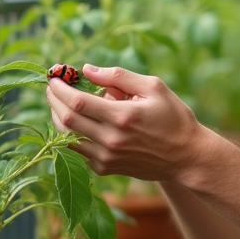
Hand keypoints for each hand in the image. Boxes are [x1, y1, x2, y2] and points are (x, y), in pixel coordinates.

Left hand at [46, 64, 208, 181]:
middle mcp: (111, 140)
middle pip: (66, 120)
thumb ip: (118, 76)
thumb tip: (87, 70)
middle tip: (52, 87)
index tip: (54, 76)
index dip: (59, 88)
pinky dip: (71, 134)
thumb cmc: (173, 117)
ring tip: (59, 102)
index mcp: (122, 116)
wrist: (187, 156)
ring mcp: (106, 158)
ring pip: (67, 137)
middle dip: (53, 100)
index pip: (77, 102)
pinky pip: (77, 150)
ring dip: (58, 117)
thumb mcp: (153, 87)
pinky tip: (76, 121)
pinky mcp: (105, 168)